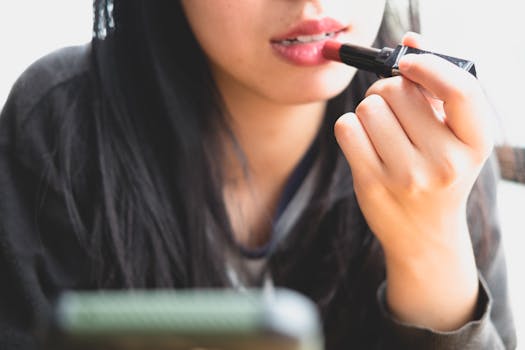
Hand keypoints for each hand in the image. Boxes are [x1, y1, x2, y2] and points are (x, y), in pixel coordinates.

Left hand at [334, 33, 493, 329]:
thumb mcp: (454, 138)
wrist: (424, 236)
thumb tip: (411, 39)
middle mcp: (445, 162)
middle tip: (391, 108)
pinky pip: (347, 128)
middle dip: (388, 91)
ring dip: (369, 111)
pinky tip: (364, 143)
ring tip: (380, 131)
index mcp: (474, 143)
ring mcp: (407, 176)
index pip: (460, 89)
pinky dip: (350, 127)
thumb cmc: (438, 175)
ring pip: (369, 108)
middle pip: (399, 91)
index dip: (429, 65)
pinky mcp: (372, 185)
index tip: (409, 62)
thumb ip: (438, 87)